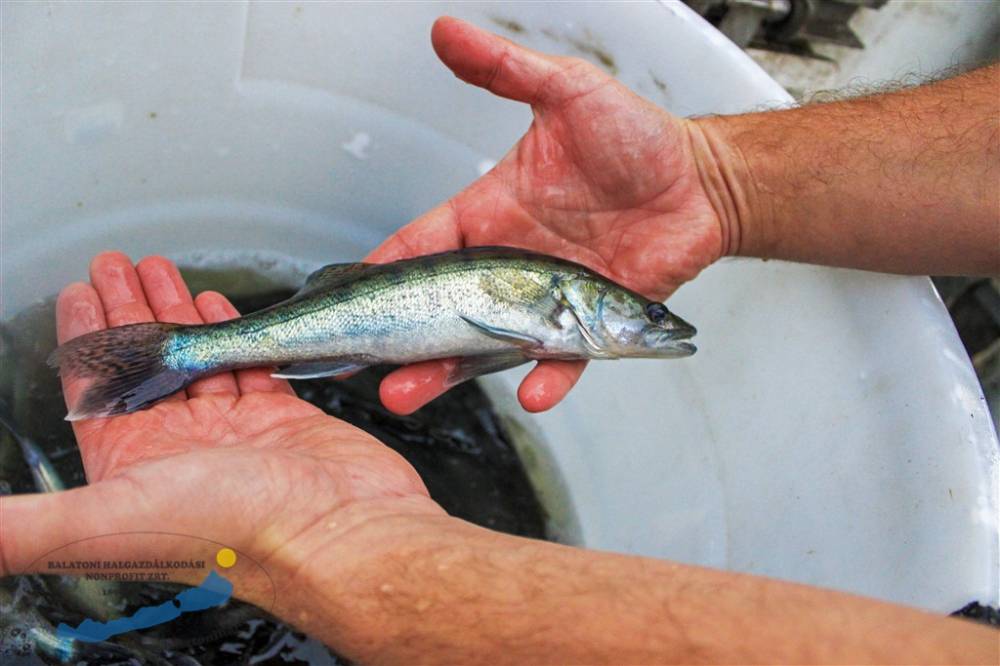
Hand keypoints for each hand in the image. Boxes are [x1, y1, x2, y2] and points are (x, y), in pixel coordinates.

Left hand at [0, 252, 442, 613]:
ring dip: (178, 314)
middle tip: (118, 264)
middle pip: (146, 365)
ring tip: (164, 270)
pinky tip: (219, 307)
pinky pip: (250, 368)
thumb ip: (28, 525)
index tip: (77, 293)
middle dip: (128, 311)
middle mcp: (181, 448)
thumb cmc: (232, 532)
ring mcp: (235, 433)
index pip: (97, 390)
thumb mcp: (110, 520)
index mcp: (134, 466)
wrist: (338, 535)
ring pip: (197, 360)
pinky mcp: (284, 420)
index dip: (83, 339)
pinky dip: (234, 336)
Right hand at [370, 17, 726, 414]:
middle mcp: (511, 266)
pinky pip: (563, 362)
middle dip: (403, 340)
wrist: (703, 181)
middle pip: (443, 311)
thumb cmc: (637, 138)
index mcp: (490, 214)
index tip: (346, 296)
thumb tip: (445, 31)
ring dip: (449, 372)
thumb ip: (505, 70)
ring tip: (412, 392)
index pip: (423, 246)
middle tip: (371, 367)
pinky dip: (547, 380)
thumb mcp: (566, 92)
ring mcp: (547, 303)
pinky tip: (531, 392)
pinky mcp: (589, 328)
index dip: (384, 269)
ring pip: (486, 346)